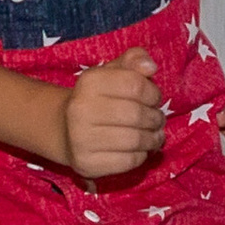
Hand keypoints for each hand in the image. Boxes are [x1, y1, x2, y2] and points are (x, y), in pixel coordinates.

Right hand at [61, 50, 165, 178]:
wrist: (66, 130)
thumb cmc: (98, 98)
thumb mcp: (113, 72)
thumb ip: (134, 60)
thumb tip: (151, 67)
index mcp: (89, 82)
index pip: (135, 85)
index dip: (153, 93)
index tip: (154, 98)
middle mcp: (80, 109)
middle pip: (136, 114)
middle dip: (155, 118)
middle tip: (158, 120)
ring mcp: (81, 139)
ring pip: (135, 140)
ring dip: (153, 139)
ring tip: (155, 136)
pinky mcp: (87, 164)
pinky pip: (128, 161)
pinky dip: (142, 156)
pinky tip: (141, 150)